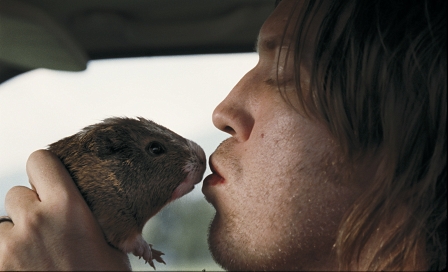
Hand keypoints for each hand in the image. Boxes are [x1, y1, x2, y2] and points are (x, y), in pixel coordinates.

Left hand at [0, 150, 130, 270]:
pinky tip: (26, 268)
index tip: (49, 182)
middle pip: (16, 193)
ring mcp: (10, 246)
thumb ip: (96, 215)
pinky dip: (5, 257)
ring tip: (34, 256)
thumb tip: (116, 193)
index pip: (40, 160)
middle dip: (28, 209)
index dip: (44, 170)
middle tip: (45, 230)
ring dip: (13, 236)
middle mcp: (35, 221)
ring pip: (1, 225)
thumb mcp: (112, 244)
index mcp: (68, 208)